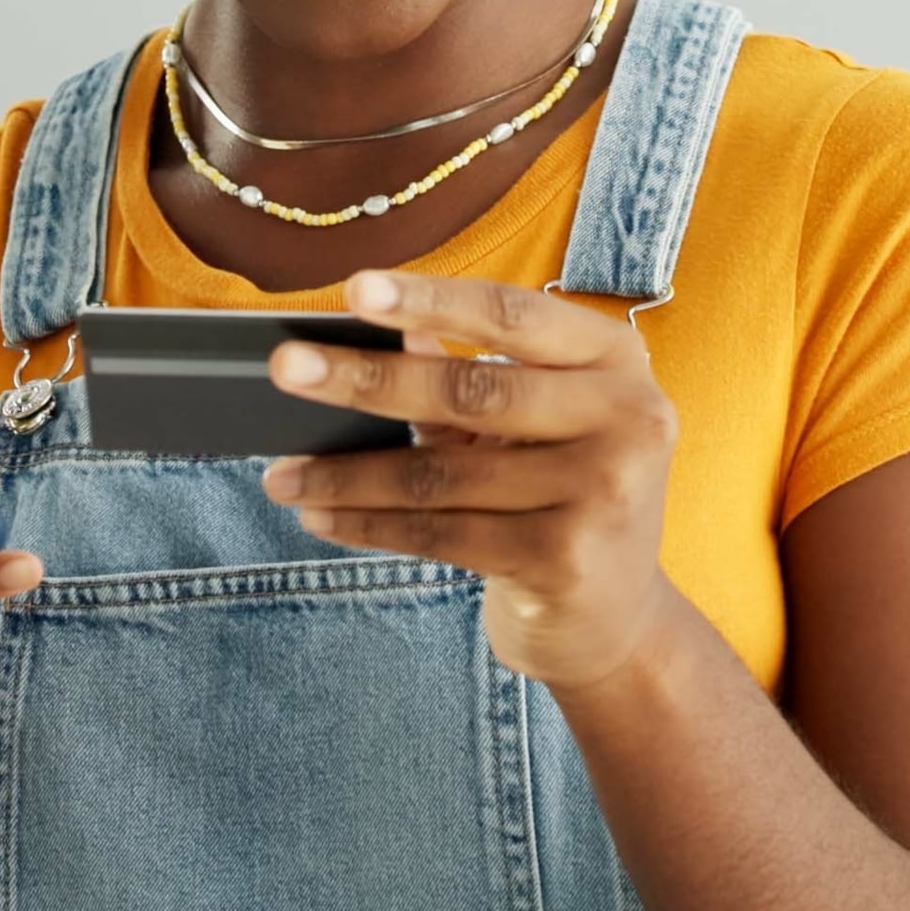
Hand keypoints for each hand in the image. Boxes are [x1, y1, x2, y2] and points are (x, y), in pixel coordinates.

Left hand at [255, 270, 691, 688]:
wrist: (617, 621)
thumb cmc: (562, 498)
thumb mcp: (536, 423)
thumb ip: (470, 372)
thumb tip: (390, 325)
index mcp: (615, 360)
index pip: (512, 314)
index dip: (431, 298)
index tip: (354, 289)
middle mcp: (626, 417)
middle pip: (471, 389)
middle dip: (366, 380)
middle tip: (285, 368)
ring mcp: (602, 492)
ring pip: (442, 474)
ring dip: (348, 474)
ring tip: (282, 473)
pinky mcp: (565, 559)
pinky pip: (441, 533)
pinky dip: (370, 525)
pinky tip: (320, 517)